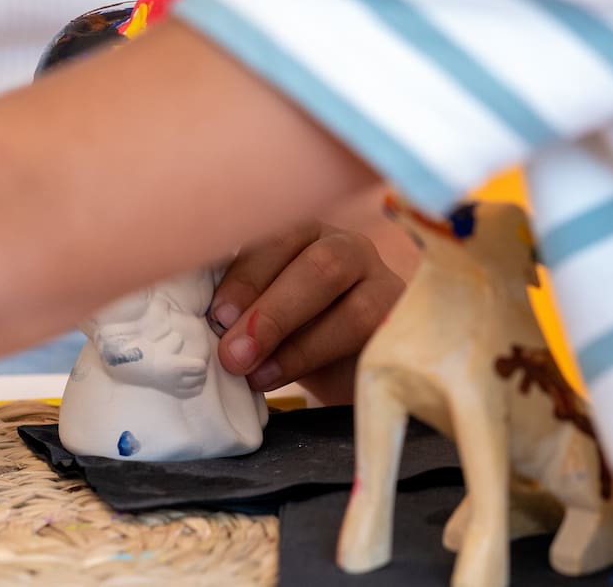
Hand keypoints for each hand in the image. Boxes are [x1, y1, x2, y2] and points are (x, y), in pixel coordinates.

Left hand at [209, 222, 403, 403]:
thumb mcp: (264, 312)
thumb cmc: (295, 331)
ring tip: (256, 375)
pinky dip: (329, 363)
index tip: (216, 317)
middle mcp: (349, 248)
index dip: (248, 276)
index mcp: (306, 233)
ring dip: (299, 345)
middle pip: (322, 265)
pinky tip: (290, 379)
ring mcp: (383, 285)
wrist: (349, 367)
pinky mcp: (403, 326)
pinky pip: (374, 345)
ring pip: (353, 307)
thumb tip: (210, 328)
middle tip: (234, 353)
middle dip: (273, 312)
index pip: (281, 237)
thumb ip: (243, 309)